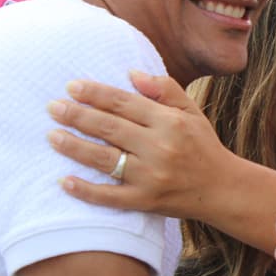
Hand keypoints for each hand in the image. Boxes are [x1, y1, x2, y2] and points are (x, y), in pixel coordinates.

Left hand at [46, 70, 236, 221]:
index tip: (72, 86)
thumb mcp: (191, 112)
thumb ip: (164, 89)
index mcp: (170, 122)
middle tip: (52, 107)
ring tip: (52, 136)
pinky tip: (64, 182)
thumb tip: (132, 73)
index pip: (124, 102)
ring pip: (104, 159)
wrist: (223, 190)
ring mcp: (151, 177)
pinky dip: (86, 191)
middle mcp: (159, 147)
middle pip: (109, 128)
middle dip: (77, 116)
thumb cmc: (203, 146)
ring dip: (74, 147)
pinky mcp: (145, 201)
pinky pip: (110, 197)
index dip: (96, 93)